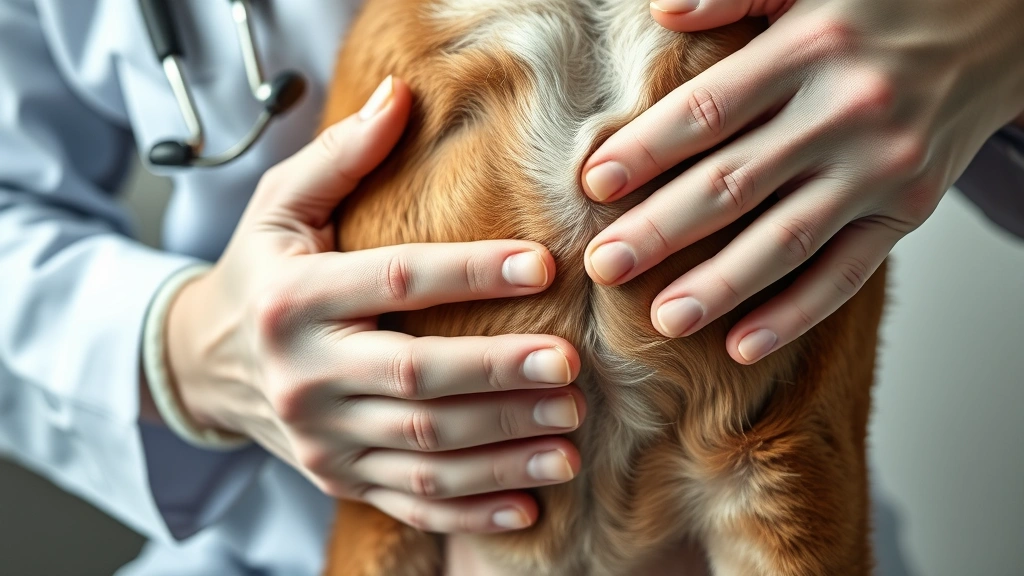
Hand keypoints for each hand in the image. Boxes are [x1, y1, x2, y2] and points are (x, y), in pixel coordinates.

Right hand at [165, 77, 584, 533]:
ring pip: (422, 451)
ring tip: (569, 435)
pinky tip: (529, 504)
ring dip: (502, 448)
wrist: (206, 363)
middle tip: (569, 367)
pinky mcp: (337, 475)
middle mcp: (305, 374)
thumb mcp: (280, 207)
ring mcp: (321, 436)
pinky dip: (471, 508)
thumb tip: (401, 97)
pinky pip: (409, 502)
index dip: (472, 273)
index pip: (396, 280)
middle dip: (497, 375)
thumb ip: (339, 156)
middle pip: (416, 379)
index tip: (543, 265)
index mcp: (294, 299)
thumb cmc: (259, 273)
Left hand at [581, 0, 1023, 363]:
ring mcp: (881, 169)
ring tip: (664, 320)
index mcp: (810, 48)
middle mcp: (845, 113)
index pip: (709, 111)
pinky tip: (744, 345)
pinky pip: (847, 272)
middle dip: (662, 229)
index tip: (595, 184)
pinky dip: (796, 313)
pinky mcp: (907, 210)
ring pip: (786, 239)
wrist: (1005, 24)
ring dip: (720, 286)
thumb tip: (664, 11)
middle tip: (604, 265)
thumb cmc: (890, 0)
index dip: (647, 151)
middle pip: (735, 183)